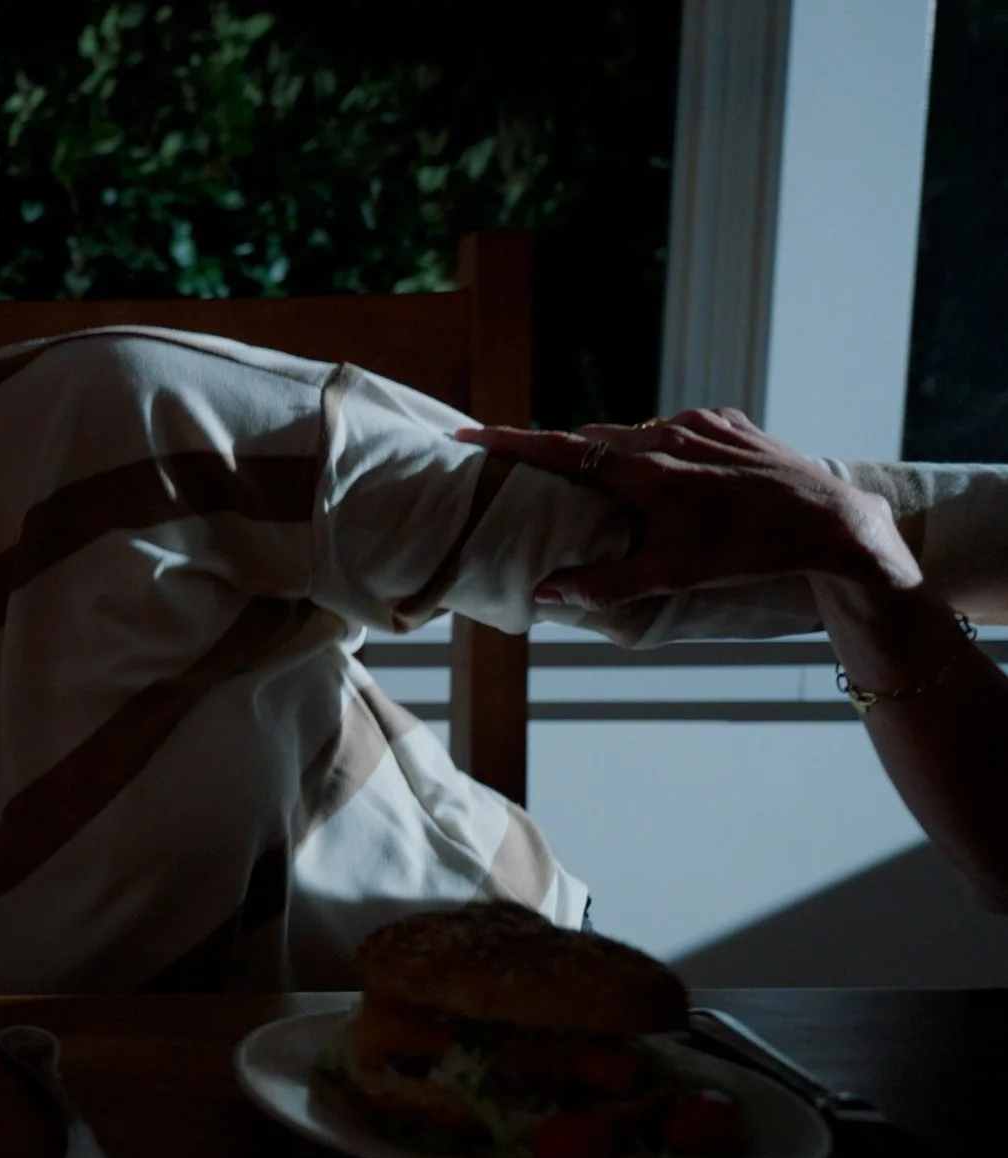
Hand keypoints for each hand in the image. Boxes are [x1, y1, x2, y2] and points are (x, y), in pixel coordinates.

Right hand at [455, 408, 921, 610]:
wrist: (832, 523)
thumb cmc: (749, 552)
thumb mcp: (672, 577)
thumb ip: (603, 584)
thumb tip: (544, 594)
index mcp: (645, 470)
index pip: (560, 449)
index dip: (509, 442)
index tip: (468, 436)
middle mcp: (668, 435)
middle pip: (592, 437)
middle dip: (561, 454)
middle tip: (538, 475)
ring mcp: (702, 423)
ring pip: (635, 431)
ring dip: (615, 453)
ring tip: (616, 487)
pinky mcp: (730, 420)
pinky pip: (676, 427)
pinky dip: (660, 445)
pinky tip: (676, 474)